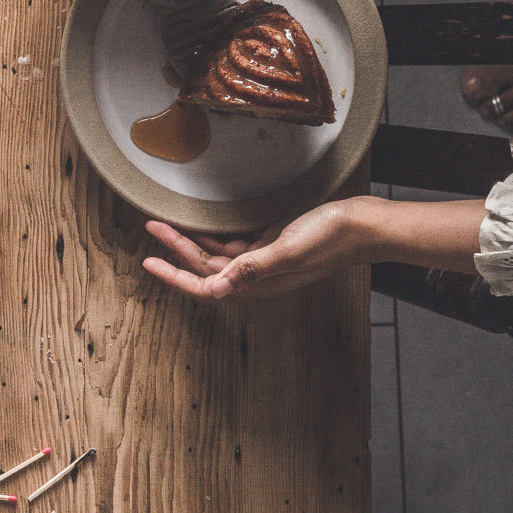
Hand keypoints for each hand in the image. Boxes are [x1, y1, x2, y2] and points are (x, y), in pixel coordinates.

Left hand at [142, 202, 373, 303]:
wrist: (364, 225)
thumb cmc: (331, 238)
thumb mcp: (289, 250)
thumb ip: (253, 268)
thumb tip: (219, 289)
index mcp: (259, 283)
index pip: (206, 288)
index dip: (176, 277)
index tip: (149, 262)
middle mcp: (258, 276)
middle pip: (206, 269)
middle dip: (176, 250)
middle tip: (151, 226)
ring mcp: (265, 260)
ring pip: (218, 256)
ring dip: (192, 241)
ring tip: (165, 223)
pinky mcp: (273, 243)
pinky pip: (235, 245)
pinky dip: (215, 235)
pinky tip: (201, 224)